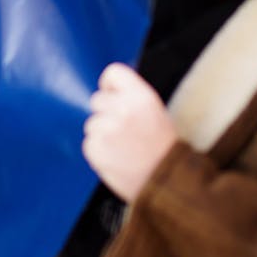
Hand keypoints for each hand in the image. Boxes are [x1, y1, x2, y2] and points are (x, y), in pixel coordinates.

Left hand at [83, 64, 178, 201]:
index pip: (113, 73)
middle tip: (125, 129)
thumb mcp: (156, 112)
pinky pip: (89, 143)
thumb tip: (108, 90)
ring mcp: (106, 129)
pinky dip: (99, 151)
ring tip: (124, 147)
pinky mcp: (95, 148)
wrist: (167, 183)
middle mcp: (122, 109)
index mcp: (141, 97)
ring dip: (102, 134)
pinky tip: (117, 157)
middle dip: (106, 112)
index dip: (111, 86)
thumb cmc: (164, 149)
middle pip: (97, 99)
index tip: (114, 95)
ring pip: (92, 123)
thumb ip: (132, 98)